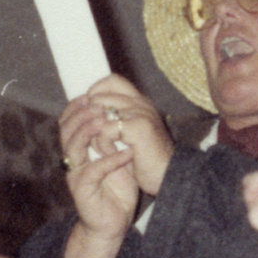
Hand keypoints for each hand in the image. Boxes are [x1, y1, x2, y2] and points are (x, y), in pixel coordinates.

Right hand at [59, 80, 142, 238]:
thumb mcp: (115, 159)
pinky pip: (93, 171)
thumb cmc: (114, 191)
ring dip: (88, 132)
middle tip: (96, 104)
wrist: (112, 224)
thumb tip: (117, 115)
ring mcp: (76, 176)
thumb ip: (112, 140)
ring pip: (73, 148)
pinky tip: (126, 153)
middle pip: (66, 131)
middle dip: (80, 115)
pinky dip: (111, 160)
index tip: (90, 95)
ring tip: (105, 122)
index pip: (68, 124)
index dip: (75, 108)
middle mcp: (73, 162)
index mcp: (78, 152)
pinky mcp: (83, 191)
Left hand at [78, 75, 174, 195]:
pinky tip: (112, 154)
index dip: (96, 92)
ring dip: (95, 133)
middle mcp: (141, 103)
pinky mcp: (139, 127)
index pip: (112, 80)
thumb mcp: (131, 134)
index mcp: (140, 102)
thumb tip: (89, 111)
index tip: (90, 113)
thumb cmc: (148, 160)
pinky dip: (103, 144)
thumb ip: (116, 119)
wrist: (168, 176)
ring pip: (99, 112)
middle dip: (89, 118)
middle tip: (94, 138)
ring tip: (104, 148)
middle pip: (100, 96)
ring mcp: (141, 113)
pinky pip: (106, 129)